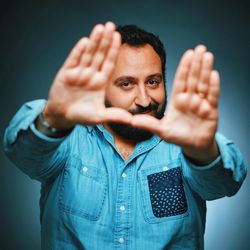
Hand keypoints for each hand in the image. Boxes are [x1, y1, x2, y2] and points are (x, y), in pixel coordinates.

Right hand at [43, 22, 131, 129]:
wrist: (62, 116)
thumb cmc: (81, 116)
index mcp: (100, 82)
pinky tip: (85, 42)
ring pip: (88, 54)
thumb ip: (114, 116)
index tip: (119, 37)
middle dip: (105, 40)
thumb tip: (131, 120)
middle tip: (111, 25)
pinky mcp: (66, 73)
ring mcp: (79, 73)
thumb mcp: (99, 116)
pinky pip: (73, 60)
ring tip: (100, 28)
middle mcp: (91, 75)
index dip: (113, 50)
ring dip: (94, 41)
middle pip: (100, 55)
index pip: (109, 63)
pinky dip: (78, 52)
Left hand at [131, 45, 219, 162]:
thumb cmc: (177, 136)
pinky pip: (213, 97)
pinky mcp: (211, 111)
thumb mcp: (162, 130)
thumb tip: (131, 120)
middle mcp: (189, 99)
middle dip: (196, 64)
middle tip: (200, 48)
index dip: (184, 68)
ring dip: (205, 70)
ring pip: (203, 84)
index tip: (187, 54)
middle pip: (193, 79)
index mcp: (177, 100)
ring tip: (207, 55)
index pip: (180, 81)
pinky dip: (213, 86)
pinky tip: (214, 74)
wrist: (193, 145)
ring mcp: (201, 104)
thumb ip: (149, 124)